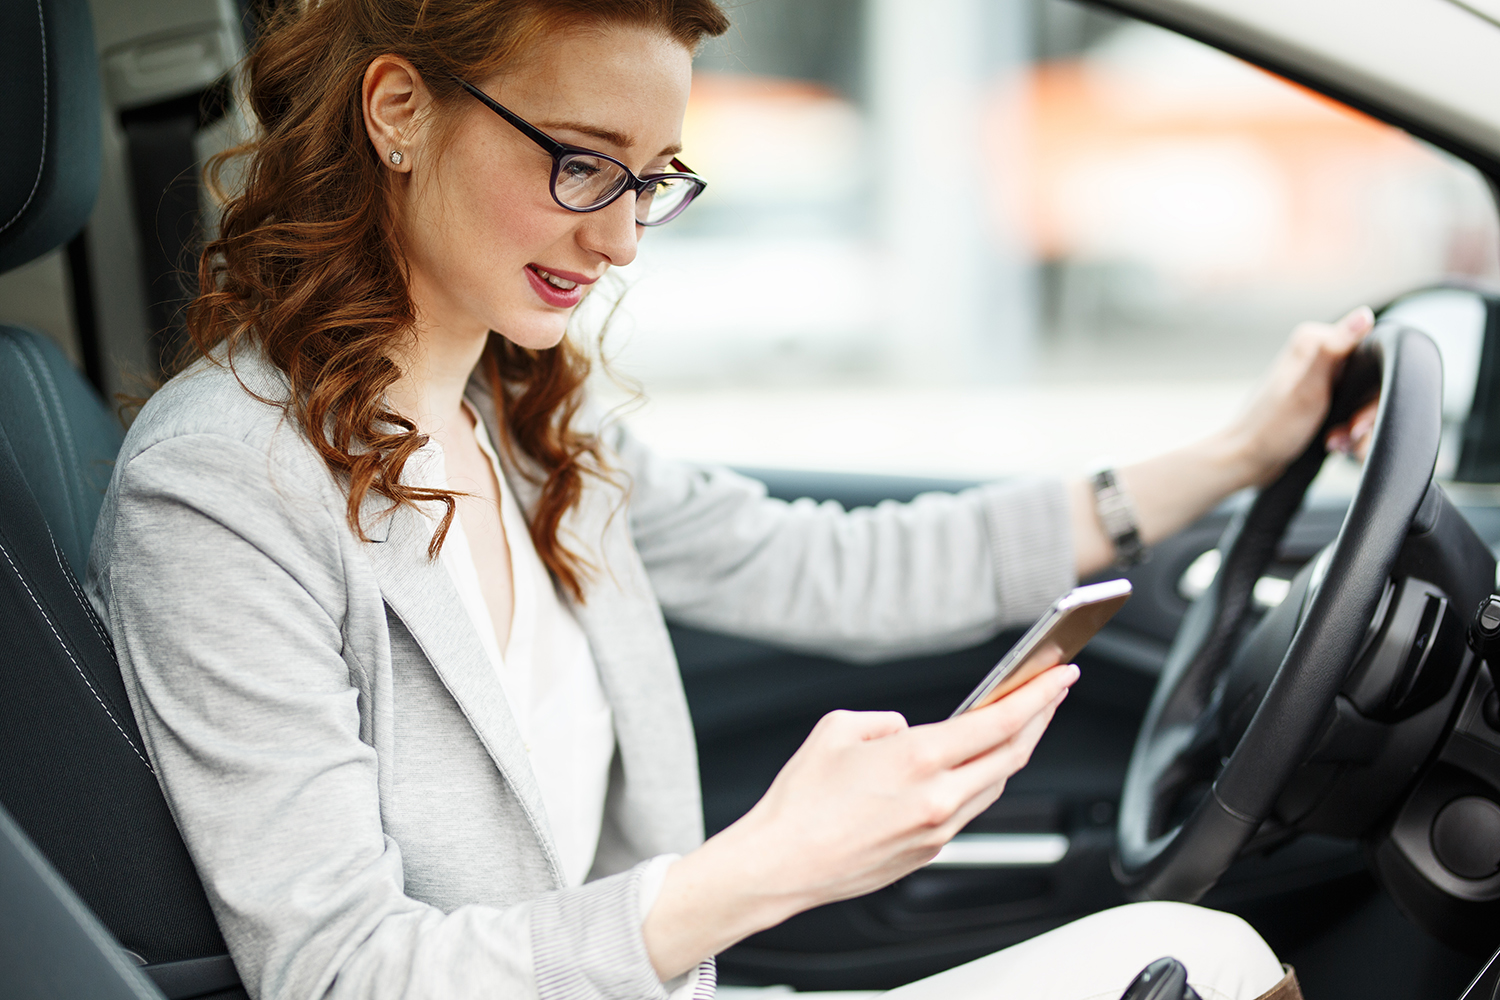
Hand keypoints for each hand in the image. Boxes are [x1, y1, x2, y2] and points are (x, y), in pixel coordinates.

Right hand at [642, 662, 1078, 978]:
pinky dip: (981, 781)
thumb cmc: (801, 801)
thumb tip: (906, 729)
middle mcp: (938, 797)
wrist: (783, 863)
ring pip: (995, 784)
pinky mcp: (930, 851)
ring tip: (1016, 725)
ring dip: (1013, 751)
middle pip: (1013, 754)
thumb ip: (885, 720)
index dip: (1038, 696)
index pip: (1000, 721)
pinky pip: (970, 809)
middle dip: (1040, 718)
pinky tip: (974, 766)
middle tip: (1050, 693)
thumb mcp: (838, 728)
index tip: (1060, 676)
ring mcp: (938, 830)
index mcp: (919, 759)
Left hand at [1230, 306, 1375, 485]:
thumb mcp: (1307, 388)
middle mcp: (1316, 355)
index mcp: (1313, 341)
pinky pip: (1350, 414)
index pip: (1371, 353)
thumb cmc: (1271, 426)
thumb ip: (1334, 350)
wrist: (1247, 459)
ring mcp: (1318, 379)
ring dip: (1356, 429)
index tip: (1357, 418)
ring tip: (1336, 442)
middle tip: (1349, 434)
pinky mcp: (1319, 400)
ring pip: (1362, 402)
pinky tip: (1334, 443)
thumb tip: (1364, 315)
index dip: (1373, 390)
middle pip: (1368, 382)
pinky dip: (1347, 432)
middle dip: (1364, 416)